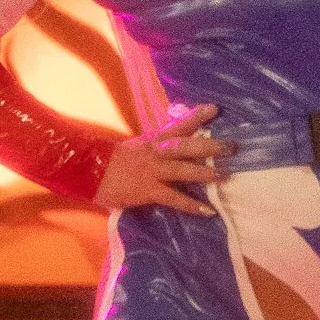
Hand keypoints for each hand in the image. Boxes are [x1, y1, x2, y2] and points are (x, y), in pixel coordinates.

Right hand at [94, 105, 232, 214]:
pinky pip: (173, 197)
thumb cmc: (109, 162)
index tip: (214, 109)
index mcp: (152, 142)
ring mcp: (152, 171)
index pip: (177, 126)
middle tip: (232, 146)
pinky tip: (207, 211)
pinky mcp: (148, 190)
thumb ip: (152, 149)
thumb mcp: (133, 149)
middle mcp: (155, 153)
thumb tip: (170, 150)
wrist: (87, 172)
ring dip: (204, 172)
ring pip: (182, 169)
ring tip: (224, 175)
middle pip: (186, 146)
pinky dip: (191, 205)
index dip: (196, 117)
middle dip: (210, 146)